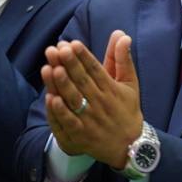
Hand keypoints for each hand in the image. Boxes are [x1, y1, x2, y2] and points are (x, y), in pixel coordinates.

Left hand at [43, 31, 142, 167]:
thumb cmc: (127, 110)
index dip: (84, 57)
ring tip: (52, 67)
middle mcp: (100, 103)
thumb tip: (122, 35)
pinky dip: (61, 111)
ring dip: (62, 84)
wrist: (130, 145)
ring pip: (74, 99)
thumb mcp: (130, 83)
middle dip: (70, 64)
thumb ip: (122, 59)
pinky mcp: (81, 135)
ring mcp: (90, 119)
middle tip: (58, 49)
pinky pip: (70, 122)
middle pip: (82, 81)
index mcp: (111, 89)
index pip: (96, 70)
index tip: (72, 43)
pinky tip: (51, 98)